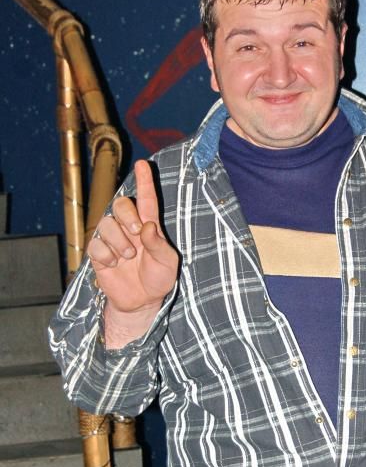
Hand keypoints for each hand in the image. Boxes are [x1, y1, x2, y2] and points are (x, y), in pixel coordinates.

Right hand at [87, 160, 178, 345]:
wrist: (142, 302)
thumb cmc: (158, 278)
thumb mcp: (168, 263)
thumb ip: (159, 244)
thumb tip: (147, 226)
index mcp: (149, 226)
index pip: (146, 199)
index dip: (144, 181)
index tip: (142, 164)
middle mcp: (129, 228)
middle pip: (121, 204)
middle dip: (128, 216)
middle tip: (136, 235)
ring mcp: (112, 239)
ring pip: (106, 223)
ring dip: (118, 241)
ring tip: (127, 257)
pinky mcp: (98, 252)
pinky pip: (96, 244)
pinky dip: (106, 255)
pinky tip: (114, 265)